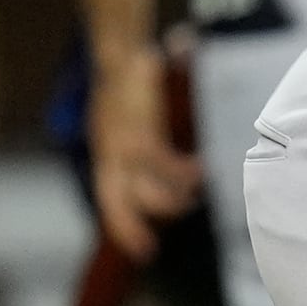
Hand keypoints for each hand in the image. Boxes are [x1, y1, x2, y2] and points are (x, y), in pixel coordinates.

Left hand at [89, 44, 203, 259]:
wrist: (123, 52)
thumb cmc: (131, 84)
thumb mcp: (130, 119)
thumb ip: (149, 141)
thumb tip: (178, 162)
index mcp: (107, 154)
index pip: (110, 204)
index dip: (126, 231)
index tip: (146, 253)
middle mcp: (110, 155)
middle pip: (124, 207)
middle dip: (150, 220)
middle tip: (181, 212)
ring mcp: (121, 146)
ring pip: (151, 194)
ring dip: (178, 195)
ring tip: (197, 181)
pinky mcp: (137, 133)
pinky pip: (163, 166)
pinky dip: (183, 172)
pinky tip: (199, 166)